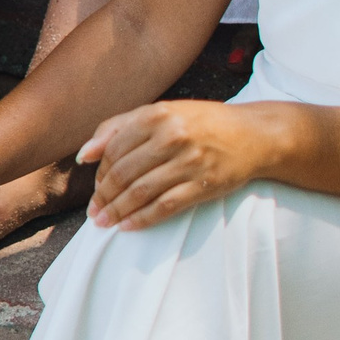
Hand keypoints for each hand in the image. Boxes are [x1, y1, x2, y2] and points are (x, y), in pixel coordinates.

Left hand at [79, 98, 266, 229]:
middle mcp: (172, 135)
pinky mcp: (203, 184)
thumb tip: (84, 154)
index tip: (97, 187)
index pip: (114, 148)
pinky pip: (164, 206)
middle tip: (95, 212)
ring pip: (140, 192)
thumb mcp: (163, 113)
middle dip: (104, 196)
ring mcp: (189, 161)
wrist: (254, 135)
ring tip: (104, 223)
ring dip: (117, 211)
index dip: (100, 172)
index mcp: (158, 114)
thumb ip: (120, 127)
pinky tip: (128, 226)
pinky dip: (142, 219)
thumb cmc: (203, 123)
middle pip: (124, 172)